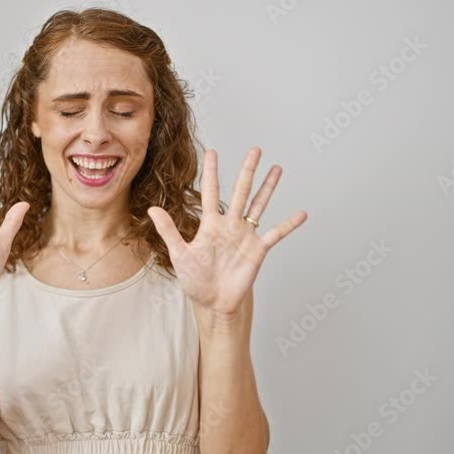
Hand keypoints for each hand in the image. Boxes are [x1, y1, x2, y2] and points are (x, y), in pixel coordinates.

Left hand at [147, 147, 306, 315]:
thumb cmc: (195, 280)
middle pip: (240, 191)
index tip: (212, 152)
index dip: (211, 172)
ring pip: (258, 205)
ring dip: (268, 188)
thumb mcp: (179, 254)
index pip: (211, 191)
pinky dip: (289, 224)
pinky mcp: (258, 250)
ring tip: (277, 169)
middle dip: (247, 170)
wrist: (213, 303)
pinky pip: (276, 234)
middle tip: (255, 150)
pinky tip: (301, 214)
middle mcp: (230, 225)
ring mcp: (245, 236)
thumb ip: (168, 230)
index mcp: (210, 224)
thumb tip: (151, 209)